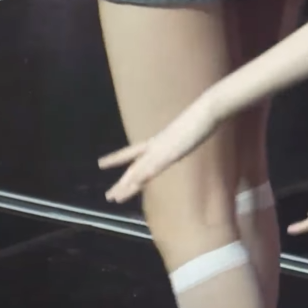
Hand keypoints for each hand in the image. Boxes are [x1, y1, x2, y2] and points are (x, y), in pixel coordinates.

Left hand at [99, 88, 219, 203]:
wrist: (207, 108)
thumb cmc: (201, 117)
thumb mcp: (186, 132)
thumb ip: (178, 139)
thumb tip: (177, 143)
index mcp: (158, 140)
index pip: (132, 151)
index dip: (116, 158)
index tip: (101, 163)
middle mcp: (156, 145)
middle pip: (133, 167)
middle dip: (121, 183)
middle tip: (108, 197)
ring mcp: (162, 149)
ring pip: (140, 171)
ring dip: (127, 186)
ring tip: (113, 198)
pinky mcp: (172, 152)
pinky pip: (155, 167)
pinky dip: (144, 176)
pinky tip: (136, 184)